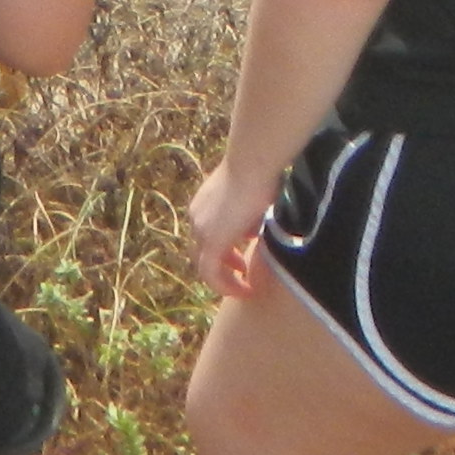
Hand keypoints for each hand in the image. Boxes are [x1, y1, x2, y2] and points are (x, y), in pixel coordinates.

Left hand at [186, 161, 276, 298]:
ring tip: (245, 285)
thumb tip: (252, 231)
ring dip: (225, 277)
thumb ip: (248, 217)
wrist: (252, 164)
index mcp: (203, 205)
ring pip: (205, 264)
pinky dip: (224, 285)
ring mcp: (201, 229)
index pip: (207, 234)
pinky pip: (210, 273)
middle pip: (202, 251)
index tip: (241, 257)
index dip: (223, 249)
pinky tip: (244, 291)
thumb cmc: (258, 173)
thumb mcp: (251, 199)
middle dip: (224, 264)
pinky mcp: (211, 241)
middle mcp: (196, 218)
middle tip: (243, 270)